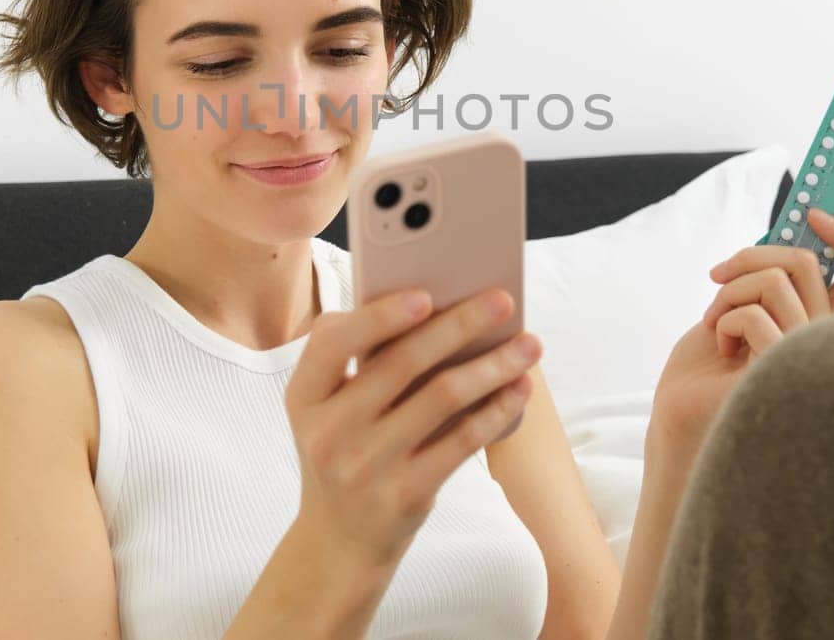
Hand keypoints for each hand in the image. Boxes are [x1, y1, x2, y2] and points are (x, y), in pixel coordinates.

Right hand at [283, 285, 540, 568]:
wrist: (338, 538)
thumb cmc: (343, 449)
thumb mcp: (325, 409)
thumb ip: (356, 361)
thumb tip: (435, 306)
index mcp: (305, 396)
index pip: (332, 343)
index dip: (380, 316)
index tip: (427, 295)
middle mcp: (329, 431)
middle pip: (403, 362)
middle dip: (460, 324)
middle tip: (503, 300)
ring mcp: (366, 466)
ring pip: (443, 397)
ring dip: (493, 365)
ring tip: (528, 344)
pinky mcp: (405, 493)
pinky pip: (463, 441)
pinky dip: (497, 410)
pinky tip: (519, 389)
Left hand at [646, 207, 833, 460]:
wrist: (679, 413)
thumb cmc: (707, 364)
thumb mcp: (742, 305)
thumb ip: (773, 277)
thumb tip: (793, 229)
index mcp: (822, 323)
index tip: (812, 213)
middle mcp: (826, 342)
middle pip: (805, 262)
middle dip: (750, 257)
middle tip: (719, 276)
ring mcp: (808, 360)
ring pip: (772, 283)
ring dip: (727, 293)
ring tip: (715, 323)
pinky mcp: (780, 374)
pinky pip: (754, 316)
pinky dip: (723, 319)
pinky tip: (719, 348)